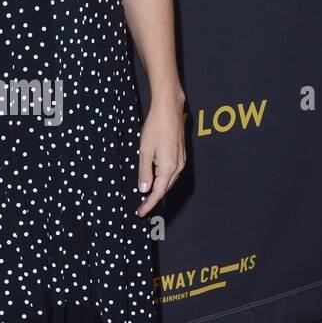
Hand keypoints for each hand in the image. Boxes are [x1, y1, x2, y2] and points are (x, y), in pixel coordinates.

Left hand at [136, 92, 185, 215]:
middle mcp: (178, 166)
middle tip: (141, 208)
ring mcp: (181, 160)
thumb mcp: (145, 150)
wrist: (170, 109)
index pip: (157, 192)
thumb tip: (144, 190)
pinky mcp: (181, 155)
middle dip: (153, 199)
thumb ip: (144, 171)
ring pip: (169, 181)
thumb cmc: (156, 127)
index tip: (140, 213)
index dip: (148, 204)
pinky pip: (171, 173)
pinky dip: (162, 180)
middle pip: (164, 189)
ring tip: (146, 197)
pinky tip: (155, 179)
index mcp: (168, 167)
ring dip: (158, 189)